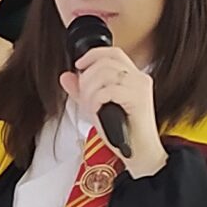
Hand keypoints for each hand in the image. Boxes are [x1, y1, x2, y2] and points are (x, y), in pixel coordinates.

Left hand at [61, 46, 161, 173]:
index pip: (112, 53)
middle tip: (85, 98)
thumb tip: (66, 76)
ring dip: (90, 91)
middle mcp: (139, 78)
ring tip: (91, 107)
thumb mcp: (96, 108)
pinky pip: (108, 91)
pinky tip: (97, 111)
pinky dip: (96, 100)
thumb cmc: (122, 134)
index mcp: (132, 77)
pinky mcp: (139, 100)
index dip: (93, 54)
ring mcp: (140, 88)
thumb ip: (81, 92)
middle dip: (87, 79)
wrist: (140, 154)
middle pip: (106, 62)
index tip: (79, 65)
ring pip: (105, 74)